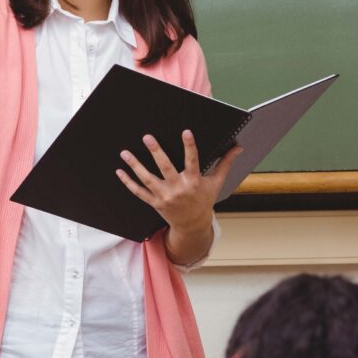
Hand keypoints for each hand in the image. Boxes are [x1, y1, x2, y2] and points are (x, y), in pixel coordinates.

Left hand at [117, 131, 241, 231]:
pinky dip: (128, 183)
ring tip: (125, 152)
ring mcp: (164, 197)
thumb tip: (238, 147)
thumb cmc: (204, 200)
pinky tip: (119, 171)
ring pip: (148, 179)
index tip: (186, 131)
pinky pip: (139, 192)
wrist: (193, 225)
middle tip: (147, 137)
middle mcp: (178, 189)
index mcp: (193, 182)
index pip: (192, 161)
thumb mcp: (216, 183)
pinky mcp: (155, 203)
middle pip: (165, 168)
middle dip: (156, 152)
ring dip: (135, 166)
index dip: (190, 146)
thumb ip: (225, 163)